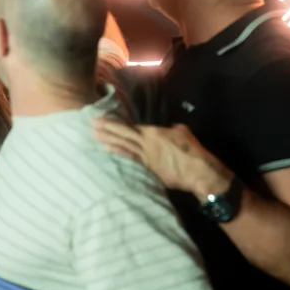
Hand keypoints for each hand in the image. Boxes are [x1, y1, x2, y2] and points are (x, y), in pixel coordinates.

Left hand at [93, 120, 230, 197]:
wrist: (197, 170)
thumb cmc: (192, 150)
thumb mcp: (182, 132)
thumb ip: (171, 130)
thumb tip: (167, 130)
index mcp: (154, 132)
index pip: (131, 126)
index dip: (117, 123)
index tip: (105, 119)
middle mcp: (146, 142)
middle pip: (123, 134)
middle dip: (107, 128)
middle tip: (92, 123)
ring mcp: (145, 156)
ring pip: (123, 145)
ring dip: (109, 140)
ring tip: (95, 135)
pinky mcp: (147, 169)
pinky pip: (130, 159)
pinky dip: (119, 154)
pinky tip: (108, 150)